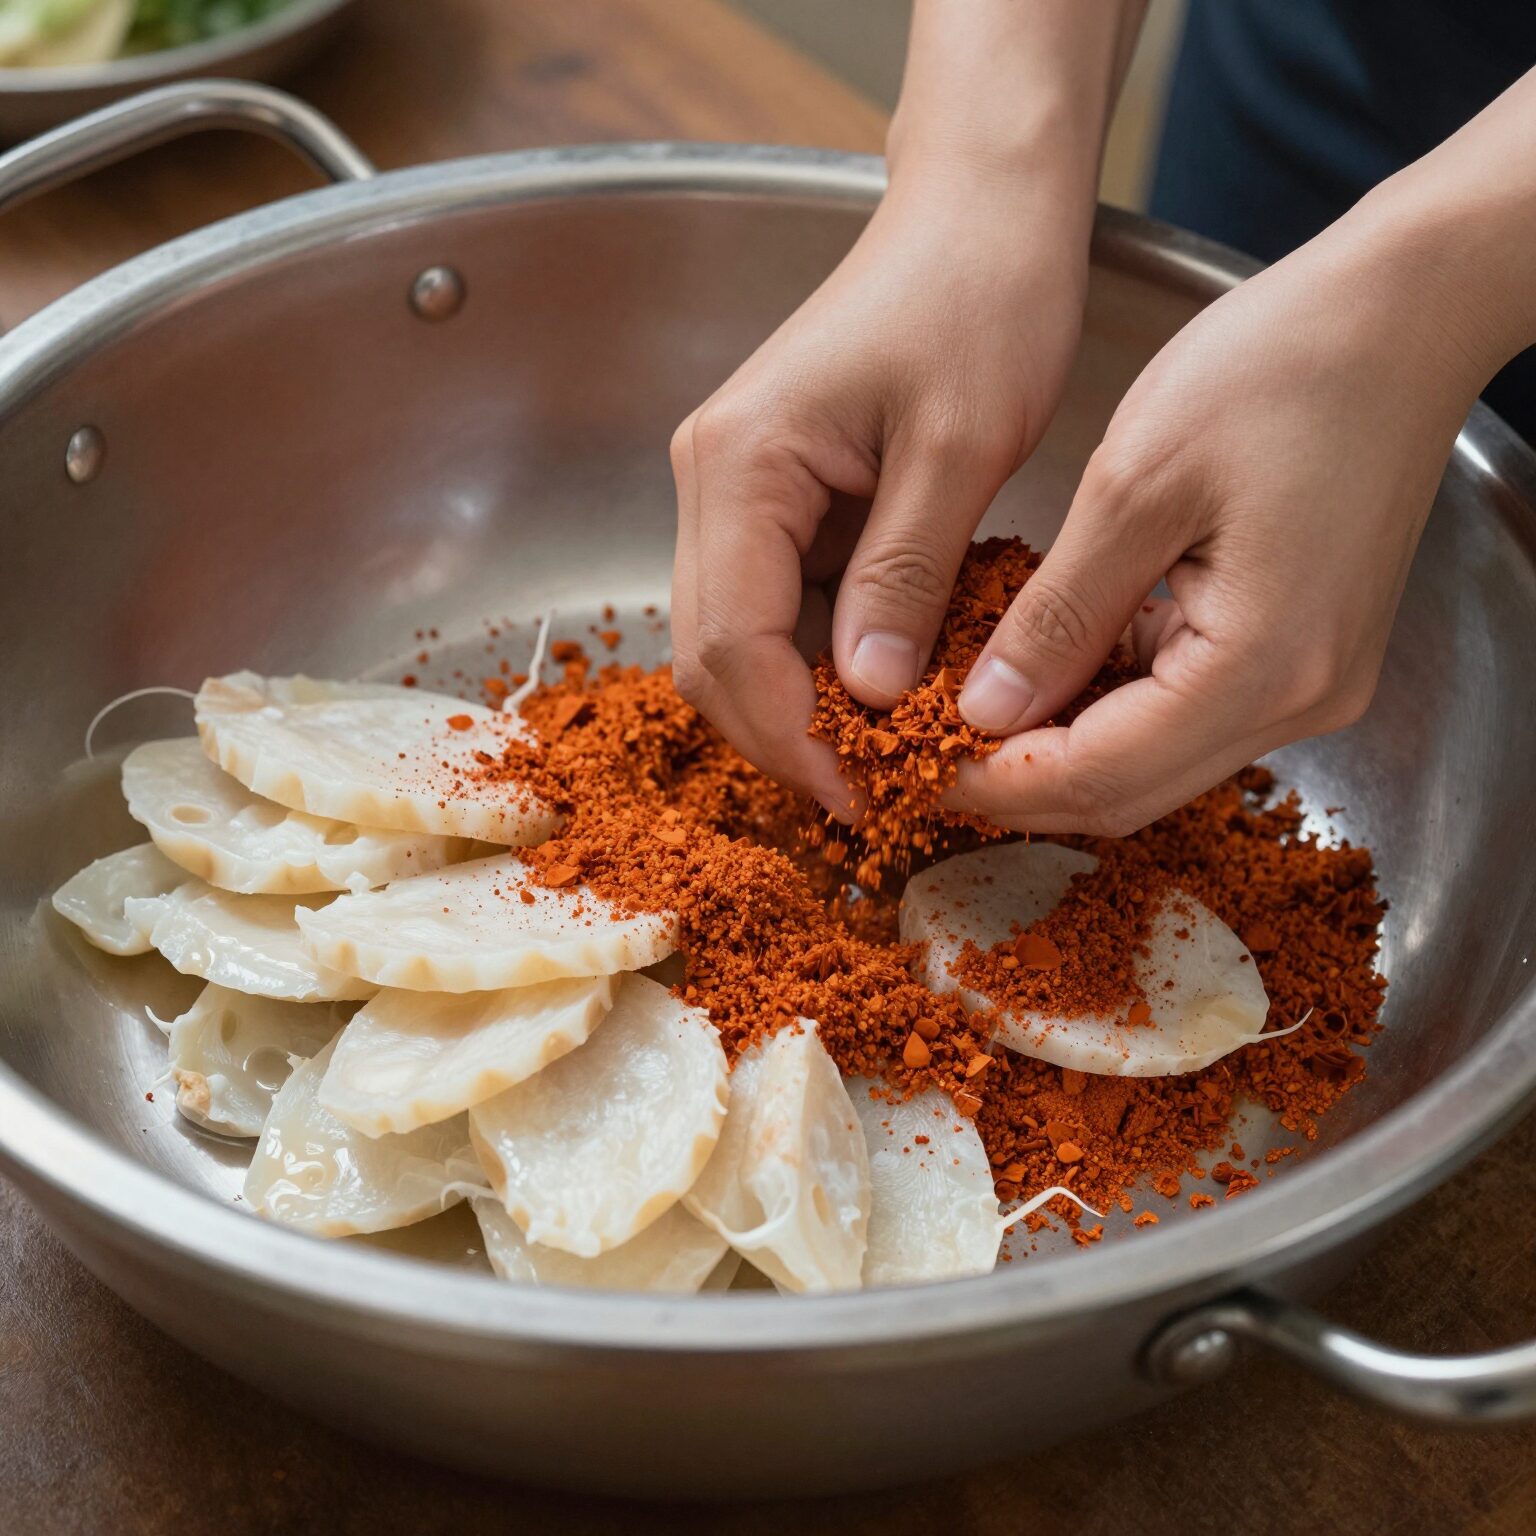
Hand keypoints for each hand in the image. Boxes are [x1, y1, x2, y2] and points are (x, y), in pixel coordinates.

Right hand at [670, 171, 1089, 816]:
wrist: (979, 215)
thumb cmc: (977, 297)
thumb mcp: (957, 445)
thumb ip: (902, 575)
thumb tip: (864, 698)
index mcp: (740, 464)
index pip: (731, 644)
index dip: (788, 737)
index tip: (860, 799)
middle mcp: (715, 481)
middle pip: (712, 655)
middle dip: (783, 735)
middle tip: (871, 793)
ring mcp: (740, 490)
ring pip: (742, 639)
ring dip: (804, 705)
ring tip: (889, 753)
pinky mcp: (780, 498)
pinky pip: (782, 606)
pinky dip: (827, 660)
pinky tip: (892, 686)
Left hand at [948, 201, 1500, 834]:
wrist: (1400, 317)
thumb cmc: (1278, 370)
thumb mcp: (1136, 486)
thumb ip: (1058, 615)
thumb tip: (984, 712)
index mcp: (1264, 665)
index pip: (1102, 777)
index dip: (998, 783)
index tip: (915, 762)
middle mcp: (1299, 700)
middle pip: (1130, 793)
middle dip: (1021, 782)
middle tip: (925, 747)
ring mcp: (1309, 684)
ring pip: (1154, 763)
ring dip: (1059, 748)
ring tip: (970, 706)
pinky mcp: (1302, 655)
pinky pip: (1185, 713)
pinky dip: (1108, 705)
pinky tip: (1047, 665)